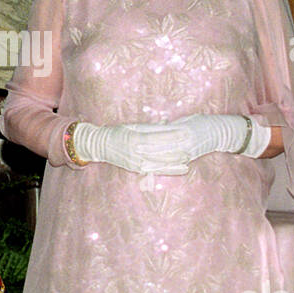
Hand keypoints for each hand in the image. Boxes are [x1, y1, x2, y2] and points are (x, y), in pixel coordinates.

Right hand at [72, 122, 188, 173]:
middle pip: (161, 151)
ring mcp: (136, 162)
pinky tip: (181, 168)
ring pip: (161, 163)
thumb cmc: (117, 132)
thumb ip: (149, 126)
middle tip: (193, 145)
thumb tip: (167, 123)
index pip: (157, 137)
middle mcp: (136, 152)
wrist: (100, 146)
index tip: (186, 131)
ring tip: (189, 158)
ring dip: (176, 161)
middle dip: (178, 149)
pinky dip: (170, 169)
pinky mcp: (137, 169)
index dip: (173, 134)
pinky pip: (157, 170)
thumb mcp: (132, 126)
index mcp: (134, 138)